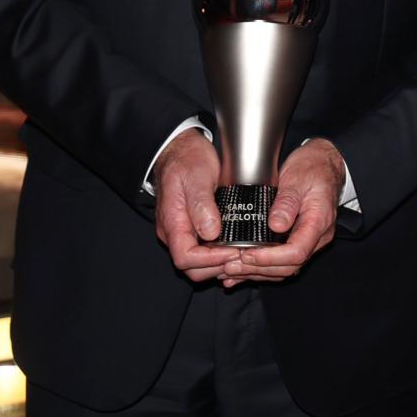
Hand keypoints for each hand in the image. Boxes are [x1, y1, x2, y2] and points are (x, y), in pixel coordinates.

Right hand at [152, 129, 240, 281]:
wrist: (180, 148)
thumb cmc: (187, 160)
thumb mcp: (197, 177)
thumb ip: (202, 205)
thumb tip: (211, 233)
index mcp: (172, 222)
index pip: (186, 257)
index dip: (211, 260)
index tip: (235, 251)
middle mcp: (175, 232)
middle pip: (192, 268)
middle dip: (219, 266)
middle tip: (245, 255)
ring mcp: (183, 232)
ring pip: (199, 264)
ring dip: (221, 264)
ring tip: (245, 253)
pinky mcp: (192, 228)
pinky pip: (204, 252)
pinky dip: (220, 256)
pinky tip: (238, 248)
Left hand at [226, 139, 346, 284]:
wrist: (323, 163)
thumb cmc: (312, 168)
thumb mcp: (298, 178)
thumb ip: (288, 202)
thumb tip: (276, 225)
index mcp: (319, 222)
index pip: (296, 252)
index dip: (270, 258)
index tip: (247, 254)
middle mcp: (316, 237)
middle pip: (289, 266)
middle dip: (258, 269)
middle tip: (230, 265)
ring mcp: (308, 240)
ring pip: (284, 268)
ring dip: (256, 272)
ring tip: (230, 270)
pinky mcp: (297, 240)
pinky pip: (281, 262)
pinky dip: (260, 268)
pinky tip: (241, 271)